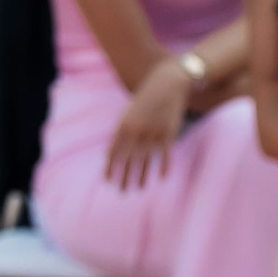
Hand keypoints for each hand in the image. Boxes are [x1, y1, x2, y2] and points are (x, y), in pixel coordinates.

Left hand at [107, 59, 190, 187]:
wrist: (167, 85)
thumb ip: (123, 131)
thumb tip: (113, 151)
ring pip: (146, 160)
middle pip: (128, 160)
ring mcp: (153, 133)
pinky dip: (163, 167)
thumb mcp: (130, 112)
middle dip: (124, 177)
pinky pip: (165, 155)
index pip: (114, 151)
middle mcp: (137, 131)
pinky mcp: (168, 133)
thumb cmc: (146, 99)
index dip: (110, 167)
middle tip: (122, 191)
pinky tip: (162, 178)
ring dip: (142, 176)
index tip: (108, 180)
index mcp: (124, 125)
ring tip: (139, 188)